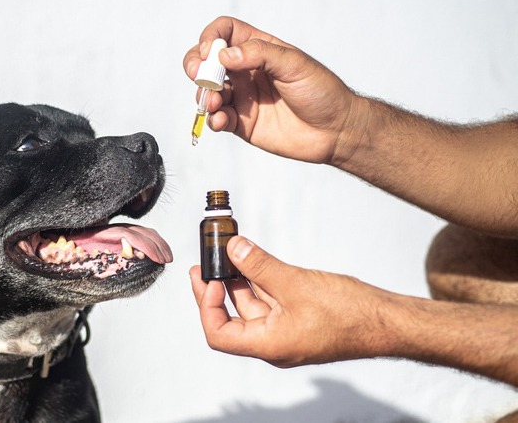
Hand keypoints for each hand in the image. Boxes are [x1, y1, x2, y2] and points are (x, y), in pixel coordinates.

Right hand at [183, 16, 363, 164]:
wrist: (335, 131)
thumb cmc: (322, 91)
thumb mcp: (295, 64)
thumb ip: (260, 54)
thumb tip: (225, 55)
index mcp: (259, 49)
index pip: (225, 32)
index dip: (211, 37)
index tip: (210, 51)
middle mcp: (246, 71)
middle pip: (207, 61)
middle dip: (196, 66)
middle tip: (199, 77)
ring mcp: (242, 97)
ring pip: (208, 91)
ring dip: (204, 95)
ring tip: (217, 103)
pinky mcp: (241, 123)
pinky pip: (217, 118)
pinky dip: (212, 119)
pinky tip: (221, 120)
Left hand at [189, 235, 391, 366]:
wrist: (387, 322)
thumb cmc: (351, 315)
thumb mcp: (296, 283)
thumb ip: (259, 266)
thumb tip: (233, 248)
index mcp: (269, 344)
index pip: (219, 334)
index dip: (207, 306)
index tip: (209, 279)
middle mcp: (274, 342)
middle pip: (232, 318)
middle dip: (216, 289)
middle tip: (205, 264)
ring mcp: (287, 332)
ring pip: (252, 307)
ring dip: (238, 282)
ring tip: (227, 255)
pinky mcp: (299, 320)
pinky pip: (271, 302)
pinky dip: (259, 283)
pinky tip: (254, 262)